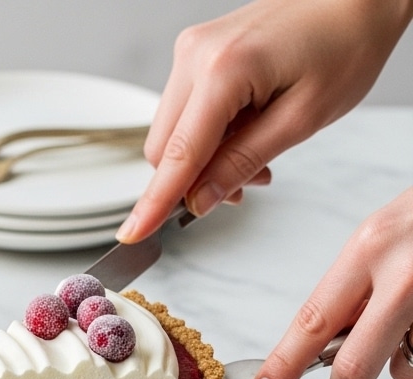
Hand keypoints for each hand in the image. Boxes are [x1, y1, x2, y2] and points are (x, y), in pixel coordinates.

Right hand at [117, 0, 412, 242]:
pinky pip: (184, 113)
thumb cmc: (346, 44)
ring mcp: (191, 52)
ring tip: (255, 158)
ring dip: (202, 161)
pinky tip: (245, 132)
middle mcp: (195, 56)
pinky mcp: (196, 54)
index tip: (132, 235)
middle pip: (164, 149)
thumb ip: (242, 163)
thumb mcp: (301, 119)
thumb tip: (199, 202)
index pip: (178, 155)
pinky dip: (207, 137)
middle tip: (246, 187)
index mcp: (223, 70)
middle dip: (193, 181)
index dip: (155, 203)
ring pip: (171, 135)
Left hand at [250, 188, 412, 378]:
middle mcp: (402, 274)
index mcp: (369, 249)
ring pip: (405, 370)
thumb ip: (357, 287)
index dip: (282, 365)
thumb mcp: (385, 236)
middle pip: (352, 368)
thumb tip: (328, 342)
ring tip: (412, 325)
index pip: (311, 321)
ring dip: (404, 364)